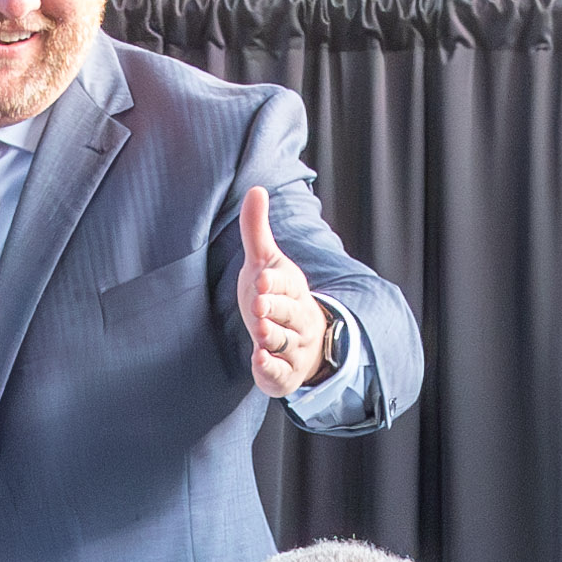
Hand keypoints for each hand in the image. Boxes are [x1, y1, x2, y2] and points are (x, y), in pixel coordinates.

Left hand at [236, 186, 336, 398]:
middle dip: (274, 309)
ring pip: (286, 342)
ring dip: (274, 337)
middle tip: (258, 306)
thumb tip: (256, 189)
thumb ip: (256, 231)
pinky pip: (281, 373)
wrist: (305, 342)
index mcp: (292, 289)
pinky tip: (258, 362)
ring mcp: (293, 347)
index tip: (261, 279)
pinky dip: (271, 369)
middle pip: (288, 313)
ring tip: (261, 334)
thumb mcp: (265, 263)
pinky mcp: (284, 373)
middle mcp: (298, 318)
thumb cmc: (277, 296)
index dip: (273, 283)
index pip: (284, 284)